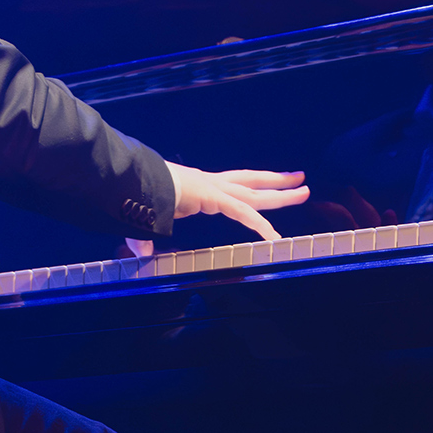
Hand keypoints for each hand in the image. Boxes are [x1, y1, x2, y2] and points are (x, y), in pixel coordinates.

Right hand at [126, 163, 308, 255]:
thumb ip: (146, 238)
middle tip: (300, 178)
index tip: (269, 186)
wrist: (127, 183)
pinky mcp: (211, 197)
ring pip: (255, 192)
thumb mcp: (145, 220)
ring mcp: (213, 189)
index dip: (253, 186)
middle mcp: (211, 184)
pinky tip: (274, 236)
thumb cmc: (135, 196)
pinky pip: (241, 212)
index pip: (233, 184)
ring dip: (281, 193)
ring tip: (305, 190)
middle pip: (252, 181)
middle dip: (277, 180)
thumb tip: (140, 253)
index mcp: (200, 187)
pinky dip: (259, 225)